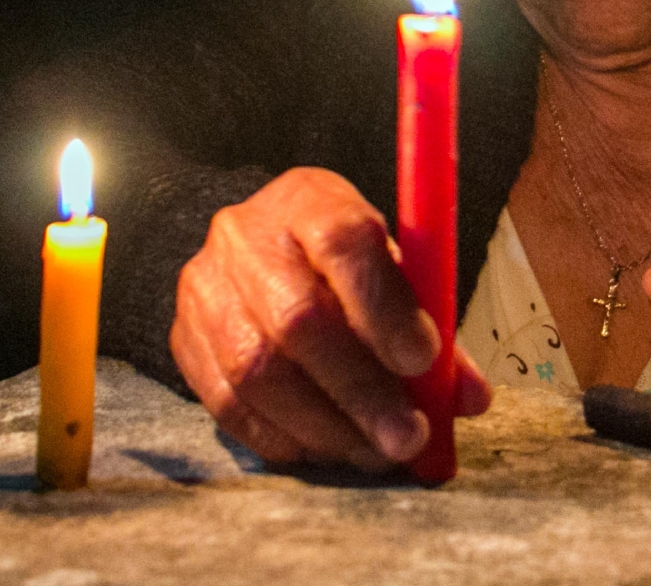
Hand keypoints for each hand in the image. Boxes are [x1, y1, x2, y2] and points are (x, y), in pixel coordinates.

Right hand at [170, 167, 491, 468]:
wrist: (253, 248)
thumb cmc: (339, 263)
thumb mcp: (390, 265)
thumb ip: (431, 322)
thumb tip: (467, 396)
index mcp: (309, 199)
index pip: (343, 242)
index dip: (384, 307)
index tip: (423, 360)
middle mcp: (246, 235)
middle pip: (298, 319)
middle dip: (360, 390)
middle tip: (407, 436)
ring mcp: (205, 287)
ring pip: (258, 371)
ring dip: (326, 426)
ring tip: (374, 451)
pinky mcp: (182, 338)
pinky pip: (228, 405)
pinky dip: (285, 438)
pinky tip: (326, 447)